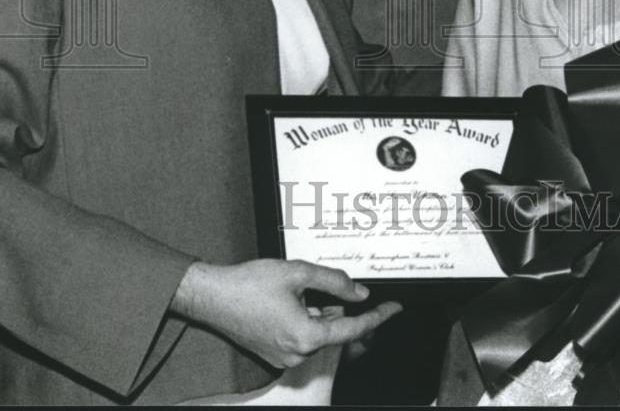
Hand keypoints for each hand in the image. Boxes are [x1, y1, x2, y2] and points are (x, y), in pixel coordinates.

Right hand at [171, 259, 401, 367]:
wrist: (214, 297)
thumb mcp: (298, 273)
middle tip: (315, 286)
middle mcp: (298, 353)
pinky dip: (304, 319)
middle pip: (334, 329)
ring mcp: (285, 356)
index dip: (377, 317)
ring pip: (317, 332)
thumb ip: (335, 282)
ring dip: (317, 312)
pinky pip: (302, 337)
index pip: (353, 328)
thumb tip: (359, 292)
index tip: (394, 309)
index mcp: (306, 335)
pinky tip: (287, 301)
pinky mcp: (275, 354)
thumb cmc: (249, 284)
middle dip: (334, 307)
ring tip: (293, 291)